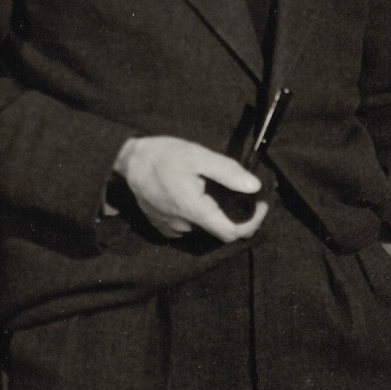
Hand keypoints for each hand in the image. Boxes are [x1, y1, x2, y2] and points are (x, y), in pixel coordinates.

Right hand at [113, 136, 266, 241]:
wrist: (129, 161)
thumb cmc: (164, 156)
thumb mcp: (199, 156)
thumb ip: (228, 172)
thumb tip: (254, 186)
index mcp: (193, 210)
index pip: (231, 233)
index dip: (252, 223)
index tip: (261, 206)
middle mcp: (182, 225)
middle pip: (220, 229)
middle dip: (236, 214)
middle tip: (242, 191)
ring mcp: (171, 228)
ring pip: (205, 227)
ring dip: (216, 212)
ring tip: (215, 189)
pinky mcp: (163, 226)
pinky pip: (190, 226)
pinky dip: (200, 214)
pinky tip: (198, 195)